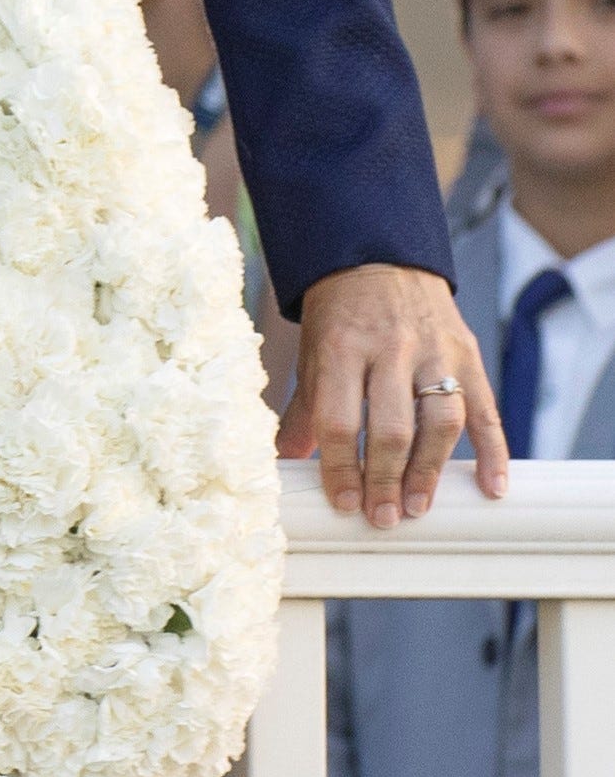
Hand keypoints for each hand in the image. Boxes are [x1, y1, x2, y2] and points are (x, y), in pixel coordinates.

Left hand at [279, 260, 509, 525]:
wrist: (378, 259)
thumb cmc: (340, 318)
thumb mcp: (314, 354)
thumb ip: (305, 409)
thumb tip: (284, 461)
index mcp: (341, 347)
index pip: (338, 418)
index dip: (339, 466)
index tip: (343, 503)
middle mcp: (390, 349)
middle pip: (392, 426)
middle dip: (385, 478)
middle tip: (382, 517)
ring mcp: (434, 352)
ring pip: (440, 421)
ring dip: (429, 470)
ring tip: (418, 506)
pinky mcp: (467, 355)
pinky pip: (485, 410)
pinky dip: (493, 452)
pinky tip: (490, 488)